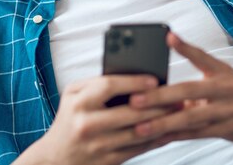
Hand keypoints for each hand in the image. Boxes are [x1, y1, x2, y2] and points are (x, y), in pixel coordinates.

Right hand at [16, 75, 172, 164]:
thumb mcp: (73, 96)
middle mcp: (87, 123)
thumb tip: (131, 76)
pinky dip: (155, 140)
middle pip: (130, 111)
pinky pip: (137, 149)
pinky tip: (166, 132)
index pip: (109, 86)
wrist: (55, 158)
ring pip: (138, 132)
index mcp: (78, 101)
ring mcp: (98, 144)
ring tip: (177, 114)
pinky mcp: (107, 161)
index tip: (154, 80)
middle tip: (177, 98)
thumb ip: (96, 84)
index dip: (135, 82)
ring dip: (162, 123)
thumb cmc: (68, 120)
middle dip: (158, 104)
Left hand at [129, 32, 232, 143]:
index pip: (202, 56)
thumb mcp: (219, 69)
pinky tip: (156, 138)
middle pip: (189, 92)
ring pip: (191, 119)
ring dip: (164, 124)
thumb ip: (195, 57)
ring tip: (140, 126)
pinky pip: (195, 135)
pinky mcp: (225, 131)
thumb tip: (169, 37)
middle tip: (135, 100)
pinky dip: (175, 136)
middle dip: (160, 97)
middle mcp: (225, 92)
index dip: (185, 47)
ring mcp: (226, 113)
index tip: (168, 37)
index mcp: (221, 72)